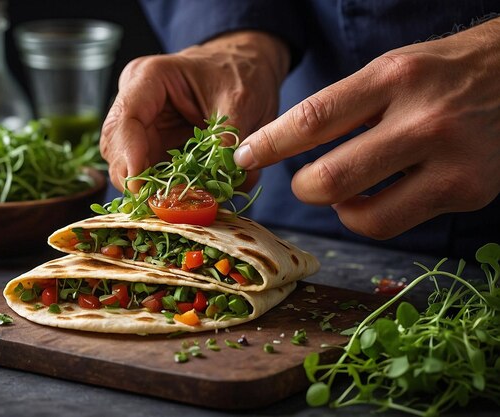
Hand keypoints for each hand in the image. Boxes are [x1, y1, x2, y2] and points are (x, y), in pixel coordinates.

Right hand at [100, 31, 289, 191]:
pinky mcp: (154, 146)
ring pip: (127, 167)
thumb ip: (230, 139)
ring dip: (148, 189)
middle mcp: (136, 102)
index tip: (142, 187)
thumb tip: (224, 181)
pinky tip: (179, 201)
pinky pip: (148, 175)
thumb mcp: (241, 101)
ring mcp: (142, 126)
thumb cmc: (239, 71)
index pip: (125, 120)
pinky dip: (161, 191)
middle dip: (136, 180)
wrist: (246, 66)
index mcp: (149, 78)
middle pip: (116, 149)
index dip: (129, 156)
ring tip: (175, 206)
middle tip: (162, 206)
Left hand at [235, 18, 499, 238]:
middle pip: (332, 178)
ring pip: (361, 214)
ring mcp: (450, 160)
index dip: (269, 145)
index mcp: (394, 77)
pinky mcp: (467, 192)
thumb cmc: (443, 74)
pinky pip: (392, 223)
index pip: (313, 119)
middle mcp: (423, 119)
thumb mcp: (393, 69)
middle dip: (302, 188)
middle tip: (303, 182)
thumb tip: (287, 147)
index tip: (245, 157)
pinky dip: (368, 217)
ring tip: (342, 192)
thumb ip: (346, 106)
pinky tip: (375, 197)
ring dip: (335, 209)